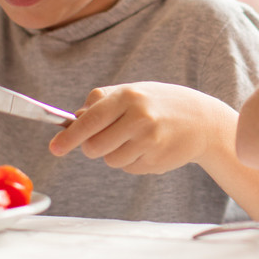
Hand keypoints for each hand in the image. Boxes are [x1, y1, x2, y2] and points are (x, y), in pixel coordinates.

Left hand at [47, 82, 230, 174]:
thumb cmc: (162, 103)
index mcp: (129, 96)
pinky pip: (128, 167)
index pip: (90, 120)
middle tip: (108, 137)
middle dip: (93, 147)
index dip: (69, 136)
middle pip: (94, 147)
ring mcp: (149, 141)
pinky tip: (151, 147)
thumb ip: (102, 101)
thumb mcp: (134, 91)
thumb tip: (73, 119)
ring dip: (116, 153)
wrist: (204, 121)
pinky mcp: (156, 161)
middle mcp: (139, 118)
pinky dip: (133, 160)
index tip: (54, 148)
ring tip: (137, 138)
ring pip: (111, 160)